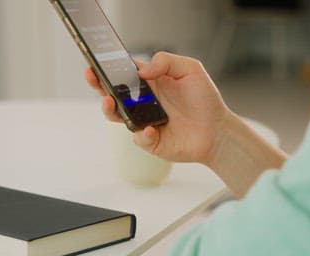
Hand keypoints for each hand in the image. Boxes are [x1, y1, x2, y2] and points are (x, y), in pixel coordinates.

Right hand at [85, 52, 233, 164]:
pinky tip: (151, 129)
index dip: (107, 66)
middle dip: (98, 84)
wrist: (218, 131)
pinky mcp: (149, 141)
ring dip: (109, 108)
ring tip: (108, 102)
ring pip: (116, 115)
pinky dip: (142, 133)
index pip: (122, 71)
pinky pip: (138, 137)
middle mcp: (141, 101)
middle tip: (91, 76)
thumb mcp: (191, 69)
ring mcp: (142, 121)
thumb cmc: (204, 100)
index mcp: (149, 82)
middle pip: (111, 92)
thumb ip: (166, 61)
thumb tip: (142, 71)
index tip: (95, 60)